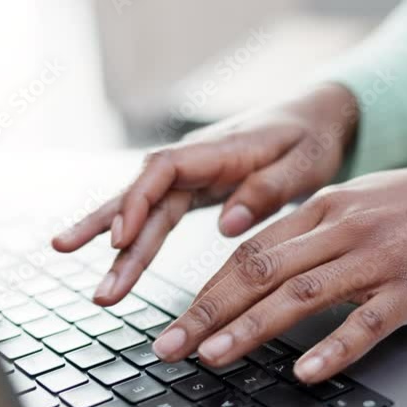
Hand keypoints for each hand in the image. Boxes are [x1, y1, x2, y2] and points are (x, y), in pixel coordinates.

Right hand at [52, 84, 358, 304]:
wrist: (316, 115)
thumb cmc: (312, 137)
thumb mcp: (305, 163)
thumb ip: (267, 190)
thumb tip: (226, 225)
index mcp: (220, 148)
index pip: (163, 170)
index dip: (137, 203)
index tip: (120, 240)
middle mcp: (194, 159)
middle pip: (144, 197)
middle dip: (116, 243)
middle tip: (102, 291)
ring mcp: (189, 174)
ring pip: (143, 209)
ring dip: (115, 247)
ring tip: (90, 286)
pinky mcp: (192, 188)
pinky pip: (155, 214)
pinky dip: (130, 238)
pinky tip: (108, 259)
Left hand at [151, 150, 406, 383]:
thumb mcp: (361, 201)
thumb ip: (314, 229)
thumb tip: (267, 264)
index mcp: (325, 206)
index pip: (250, 250)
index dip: (207, 288)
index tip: (179, 319)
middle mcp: (343, 228)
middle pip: (259, 272)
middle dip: (206, 312)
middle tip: (170, 347)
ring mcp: (378, 257)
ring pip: (300, 295)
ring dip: (250, 330)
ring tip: (212, 357)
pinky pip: (368, 322)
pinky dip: (334, 348)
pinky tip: (306, 372)